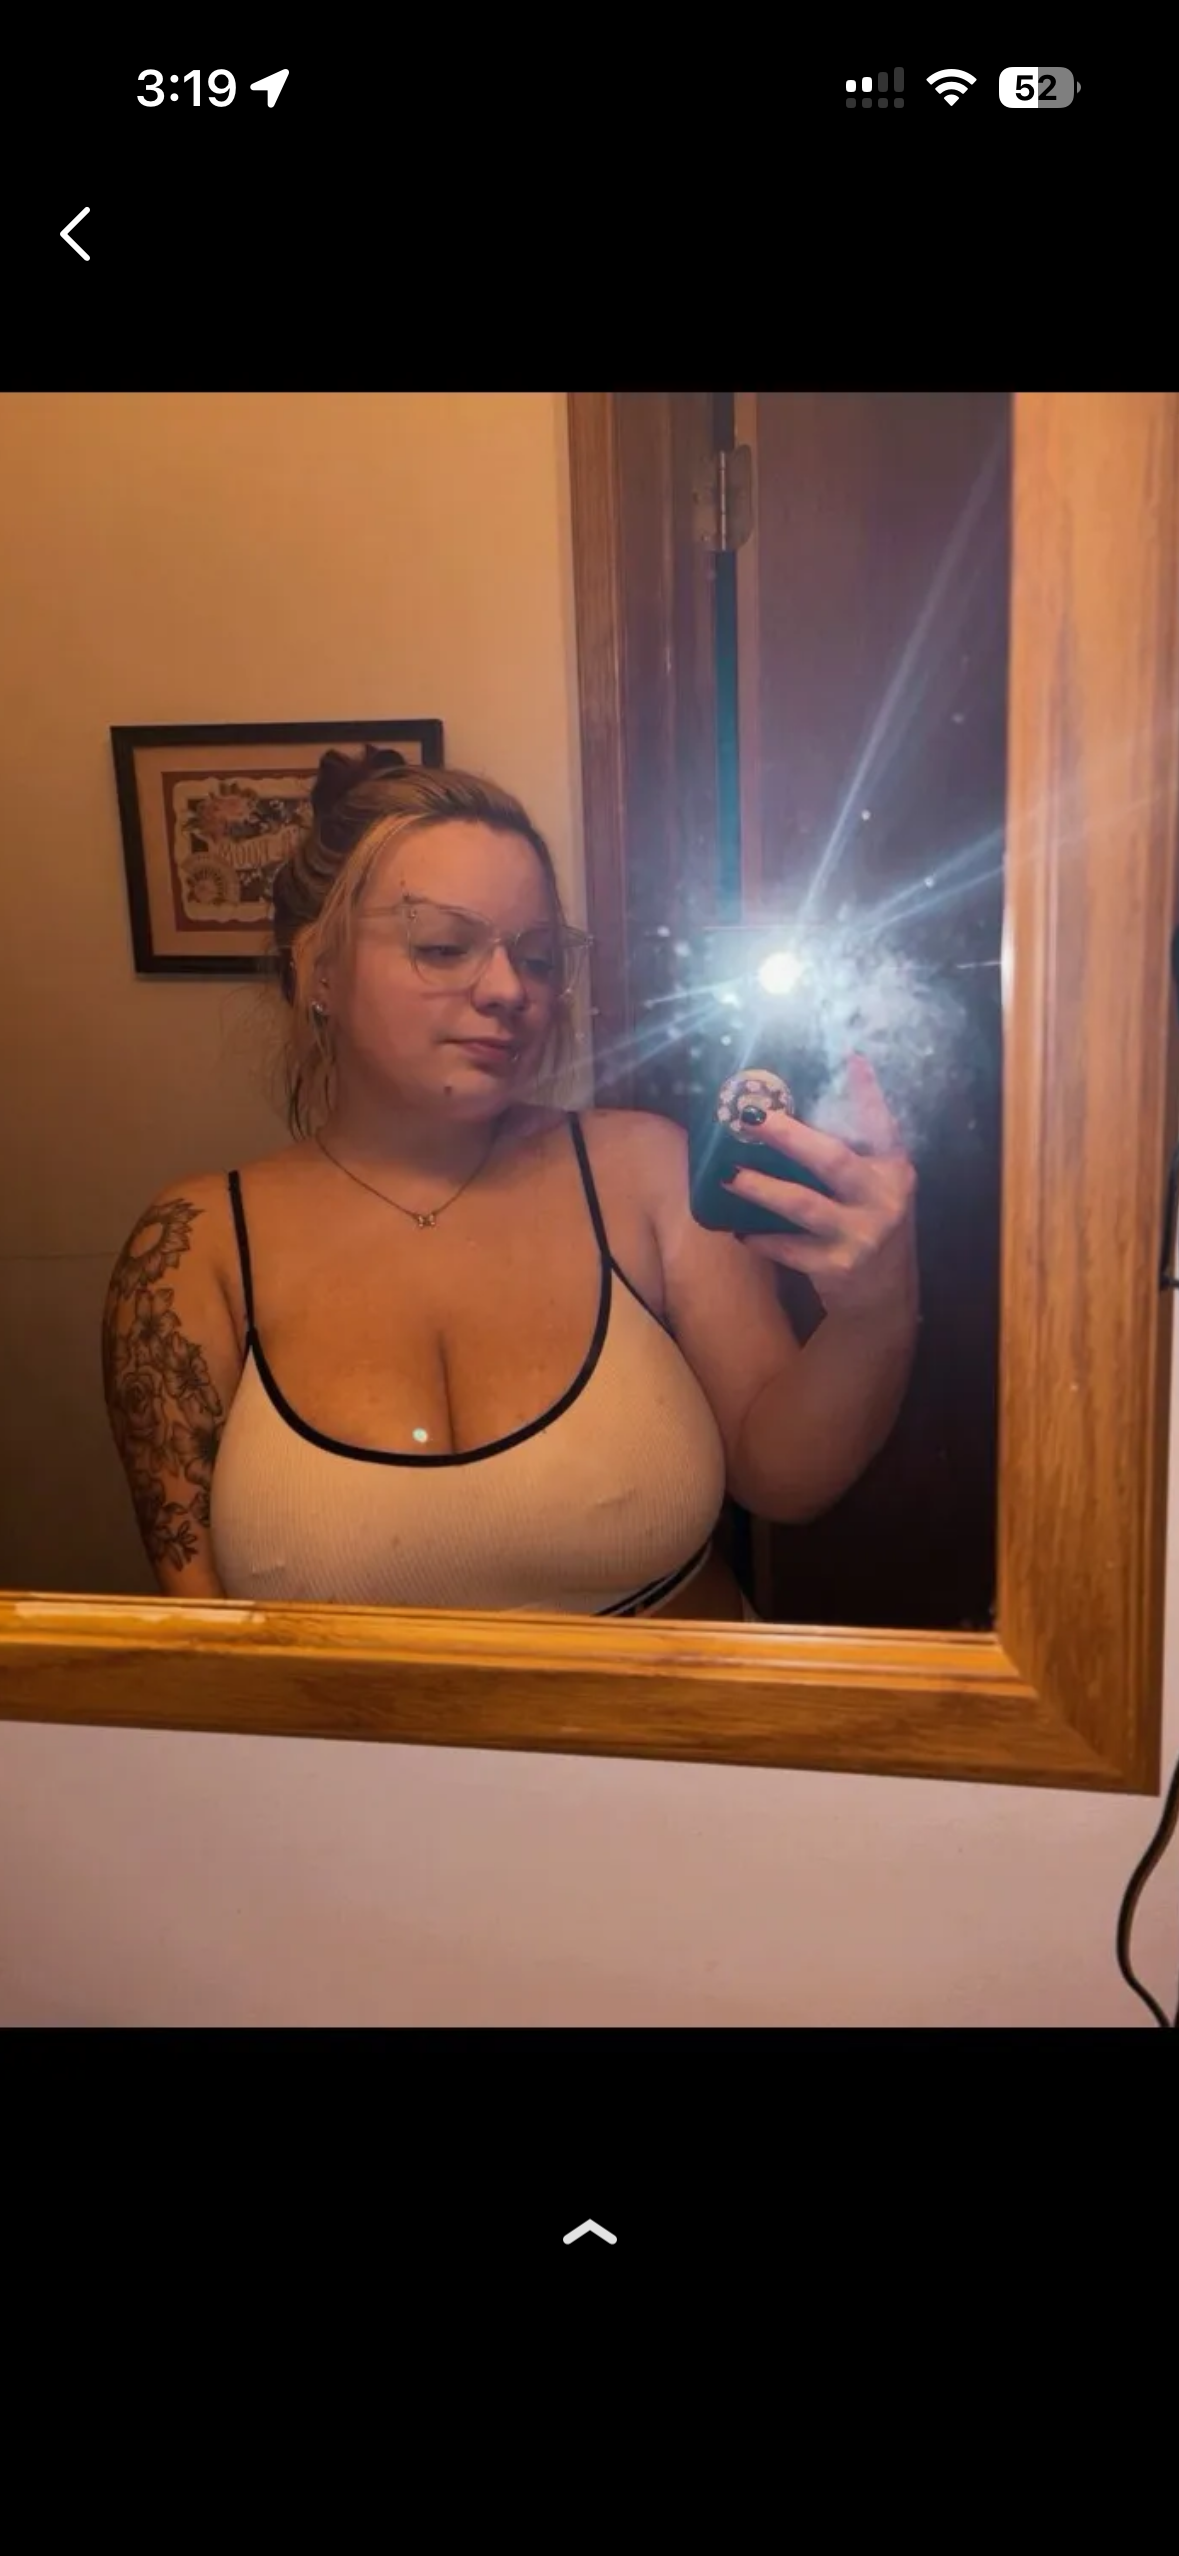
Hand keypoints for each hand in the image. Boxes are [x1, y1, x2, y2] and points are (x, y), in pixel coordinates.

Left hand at [724, 1056, 916, 1316]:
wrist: (884, 1298)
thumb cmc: (869, 1226)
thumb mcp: (875, 1186)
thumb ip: (854, 1149)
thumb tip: (810, 1100)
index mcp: (893, 1170)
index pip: (881, 1124)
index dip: (867, 1092)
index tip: (851, 1058)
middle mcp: (884, 1198)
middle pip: (833, 1159)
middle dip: (790, 1137)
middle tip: (752, 1119)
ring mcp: (861, 1234)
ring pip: (802, 1205)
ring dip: (761, 1188)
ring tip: (729, 1176)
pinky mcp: (837, 1266)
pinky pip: (788, 1248)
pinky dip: (761, 1238)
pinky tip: (739, 1229)